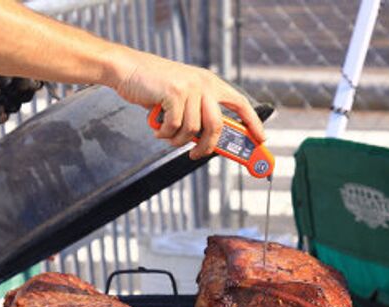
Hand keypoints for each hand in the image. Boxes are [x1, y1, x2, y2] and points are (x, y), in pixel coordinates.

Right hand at [112, 50, 264, 159]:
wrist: (127, 69)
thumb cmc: (153, 86)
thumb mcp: (182, 97)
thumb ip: (197, 114)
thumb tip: (208, 141)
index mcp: (210, 83)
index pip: (240, 103)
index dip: (253, 123)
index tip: (261, 139)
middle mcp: (204, 83)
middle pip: (217, 125)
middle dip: (207, 147)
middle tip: (195, 155)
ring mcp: (190, 87)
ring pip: (192, 130)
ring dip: (177, 139)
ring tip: (165, 133)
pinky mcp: (174, 93)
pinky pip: (175, 127)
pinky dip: (164, 133)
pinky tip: (157, 126)